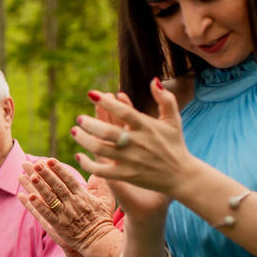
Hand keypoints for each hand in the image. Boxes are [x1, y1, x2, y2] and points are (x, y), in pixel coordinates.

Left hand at [17, 158, 114, 253]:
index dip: (59, 169)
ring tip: (29, 176)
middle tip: (35, 163)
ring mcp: (65, 214)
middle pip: (57, 186)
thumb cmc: (102, 220)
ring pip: (50, 198)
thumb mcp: (106, 200)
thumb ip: (100, 186)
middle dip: (46, 174)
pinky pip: (46, 214)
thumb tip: (95, 172)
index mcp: (82, 196)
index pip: (69, 179)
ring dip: (39, 186)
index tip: (49, 159)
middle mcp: (73, 203)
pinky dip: (37, 205)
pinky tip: (28, 196)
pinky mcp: (58, 226)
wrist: (99, 242)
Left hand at [71, 85, 179, 219]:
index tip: (91, 94)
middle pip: (108, 132)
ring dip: (84, 140)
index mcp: (146, 127)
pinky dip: (88, 164)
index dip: (107, 103)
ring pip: (101, 150)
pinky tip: (79, 155)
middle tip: (79, 118)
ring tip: (74, 131)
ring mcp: (131, 160)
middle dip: (90, 124)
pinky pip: (102, 171)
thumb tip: (154, 80)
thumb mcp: (173, 120)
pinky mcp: (126, 175)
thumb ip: (165, 99)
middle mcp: (137, 142)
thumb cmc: (175, 144)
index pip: (124, 112)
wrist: (182, 176)